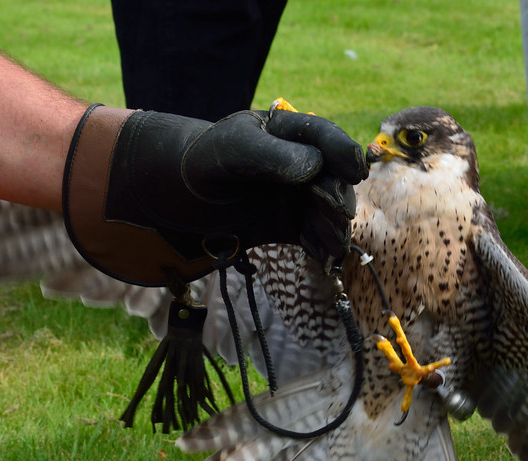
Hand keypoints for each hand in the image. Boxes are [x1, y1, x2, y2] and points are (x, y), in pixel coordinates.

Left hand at [63, 105, 367, 285]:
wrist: (172, 198)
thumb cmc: (201, 163)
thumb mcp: (232, 151)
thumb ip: (271, 156)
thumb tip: (313, 169)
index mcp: (287, 133)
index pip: (325, 139)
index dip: (343, 154)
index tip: (355, 172)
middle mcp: (298, 164)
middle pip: (333, 180)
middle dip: (337, 197)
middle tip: (335, 214)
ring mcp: (295, 197)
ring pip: (328, 212)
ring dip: (335, 228)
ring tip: (335, 246)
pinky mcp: (287, 226)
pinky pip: (313, 237)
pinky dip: (322, 248)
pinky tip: (325, 260)